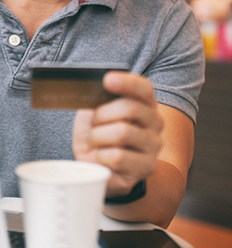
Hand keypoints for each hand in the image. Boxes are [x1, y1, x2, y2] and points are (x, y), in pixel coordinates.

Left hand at [72, 71, 162, 198]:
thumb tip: (92, 90)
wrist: (98, 166)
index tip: (107, 80)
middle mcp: (155, 122)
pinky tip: (102, 158)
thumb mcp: (92, 112)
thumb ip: (97, 100)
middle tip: (94, 122)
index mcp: (144, 102)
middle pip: (131, 108)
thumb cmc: (97, 134)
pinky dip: (102, 157)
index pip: (143, 88)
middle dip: (102, 114)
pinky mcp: (147, 167)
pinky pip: (118, 157)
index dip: (126, 82)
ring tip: (96, 142)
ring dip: (99, 136)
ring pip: (123, 132)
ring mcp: (154, 145)